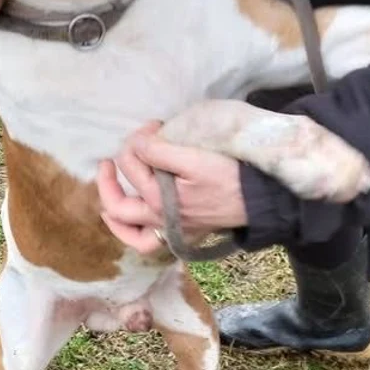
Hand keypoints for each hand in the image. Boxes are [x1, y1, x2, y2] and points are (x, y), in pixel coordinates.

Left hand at [97, 123, 246, 254]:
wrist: (260, 200)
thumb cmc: (231, 175)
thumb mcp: (195, 156)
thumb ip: (160, 150)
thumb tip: (137, 143)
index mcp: (161, 199)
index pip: (133, 163)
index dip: (138, 139)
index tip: (155, 126)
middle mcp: (161, 220)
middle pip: (118, 204)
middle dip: (108, 179)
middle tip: (110, 159)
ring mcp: (171, 230)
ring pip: (129, 230)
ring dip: (114, 210)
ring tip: (111, 190)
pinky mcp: (183, 233)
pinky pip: (147, 243)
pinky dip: (132, 233)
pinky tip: (129, 220)